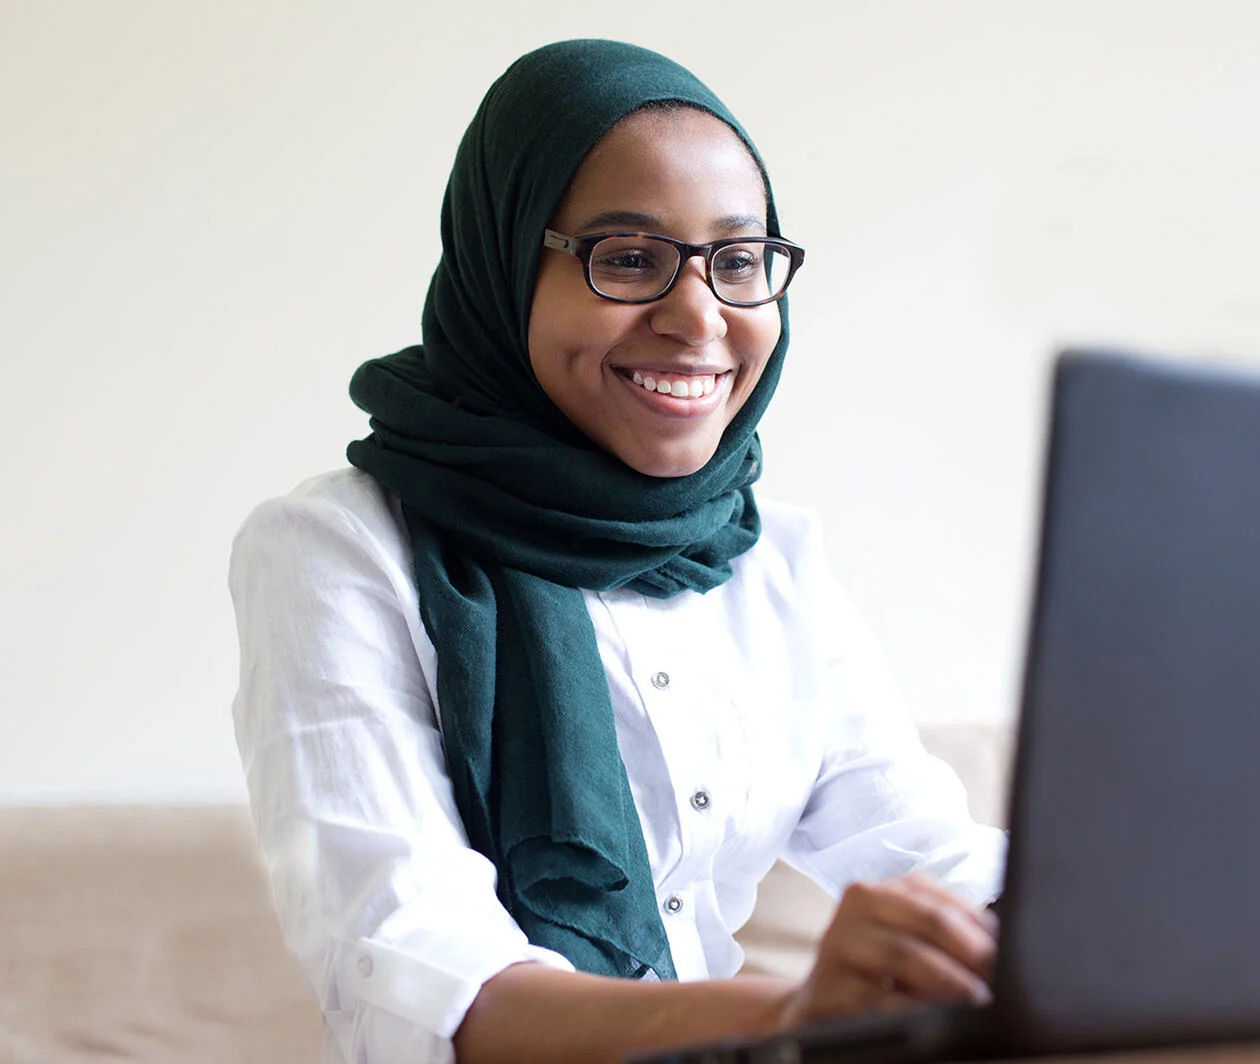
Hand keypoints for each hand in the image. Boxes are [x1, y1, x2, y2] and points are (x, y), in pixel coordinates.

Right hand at [775, 873, 997, 1029]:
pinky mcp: (828, 984)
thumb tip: (1003, 948)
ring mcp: (839, 940)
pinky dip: (913, 1009)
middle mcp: (859, 901)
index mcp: (886, 888)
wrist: (819, 1001)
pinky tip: (935, 1019)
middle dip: (973, 953)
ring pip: (906, 954)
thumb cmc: (877, 971)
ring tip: (979, 1001)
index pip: (946, 904)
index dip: (983, 932)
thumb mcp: (907, 941)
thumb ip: (947, 936)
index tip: (1015, 956)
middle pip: (930, 921)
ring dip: (950, 980)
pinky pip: (879, 997)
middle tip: (1002, 980)